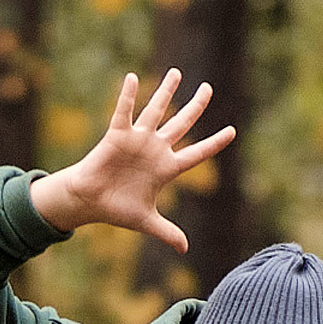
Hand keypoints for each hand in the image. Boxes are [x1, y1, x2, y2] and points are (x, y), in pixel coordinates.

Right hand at [29, 70, 236, 250]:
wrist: (90, 202)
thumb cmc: (117, 209)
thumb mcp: (147, 222)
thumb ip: (168, 232)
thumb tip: (185, 249)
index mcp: (166, 168)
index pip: (197, 154)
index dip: (214, 144)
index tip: (232, 131)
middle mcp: (155, 150)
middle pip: (181, 124)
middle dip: (196, 106)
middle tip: (208, 88)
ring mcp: (138, 140)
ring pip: (156, 111)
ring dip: (166, 92)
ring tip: (177, 73)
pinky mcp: (117, 136)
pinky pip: (124, 112)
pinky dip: (127, 96)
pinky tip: (132, 78)